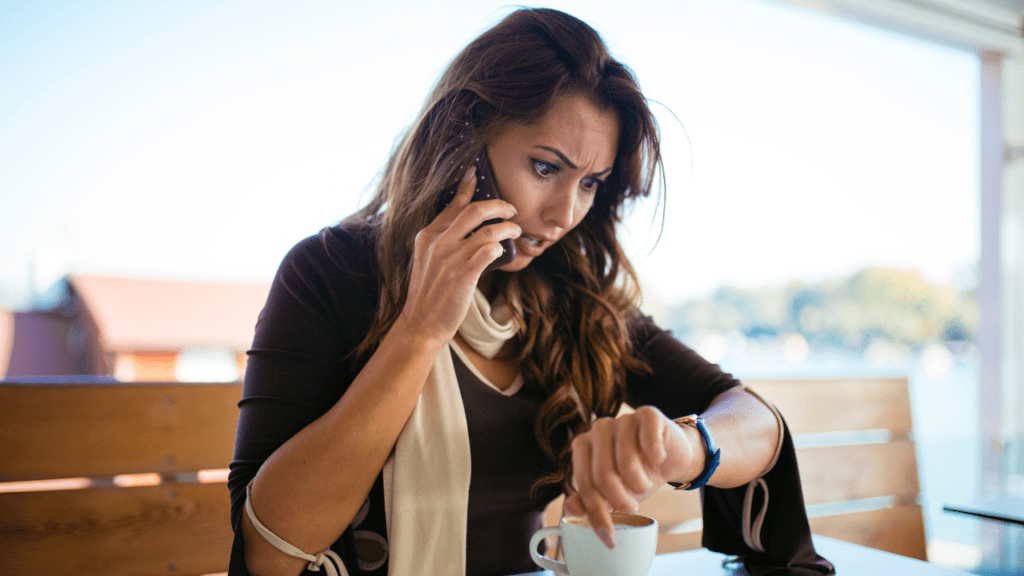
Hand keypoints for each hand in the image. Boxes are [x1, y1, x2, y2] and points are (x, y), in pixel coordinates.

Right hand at [397, 165, 520, 345]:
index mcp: (429, 236)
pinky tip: (503, 251)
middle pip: (475, 210)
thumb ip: (442, 240)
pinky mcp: (464, 275)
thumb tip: (468, 227)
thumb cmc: (429, 292)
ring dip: (507, 228)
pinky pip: (489, 251)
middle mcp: (439, 242)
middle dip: (499, 205)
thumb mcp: (427, 259)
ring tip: (515, 230)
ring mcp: (451, 258)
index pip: (452, 205)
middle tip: (511, 209)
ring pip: (488, 230)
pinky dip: (500, 247)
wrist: (421, 323)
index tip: (476, 172)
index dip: (466, 187)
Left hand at [564, 406, 701, 548]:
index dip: (597, 513)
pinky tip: (658, 461)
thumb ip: (590, 500)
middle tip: (632, 507)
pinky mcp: (647, 414)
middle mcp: (599, 429)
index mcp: (583, 445)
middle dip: (621, 500)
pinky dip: (656, 459)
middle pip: (603, 475)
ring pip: (626, 462)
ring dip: (640, 483)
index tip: (609, 537)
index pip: (584, 483)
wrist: (671, 456)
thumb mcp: (612, 492)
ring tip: (644, 484)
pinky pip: (649, 442)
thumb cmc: (637, 474)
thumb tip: (571, 508)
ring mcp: (623, 419)